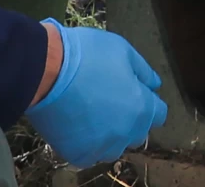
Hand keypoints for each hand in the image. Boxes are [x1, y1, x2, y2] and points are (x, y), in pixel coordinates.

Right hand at [26, 21, 167, 167]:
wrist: (45, 69)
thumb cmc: (88, 54)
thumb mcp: (123, 50)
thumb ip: (143, 71)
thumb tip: (154, 85)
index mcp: (141, 108)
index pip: (158, 114)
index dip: (149, 102)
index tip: (135, 92)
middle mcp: (125, 134)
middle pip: (137, 132)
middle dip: (130, 119)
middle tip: (110, 99)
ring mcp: (101, 147)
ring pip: (114, 147)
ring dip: (109, 134)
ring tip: (92, 113)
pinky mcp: (77, 154)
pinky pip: (89, 154)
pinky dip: (86, 143)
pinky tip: (77, 124)